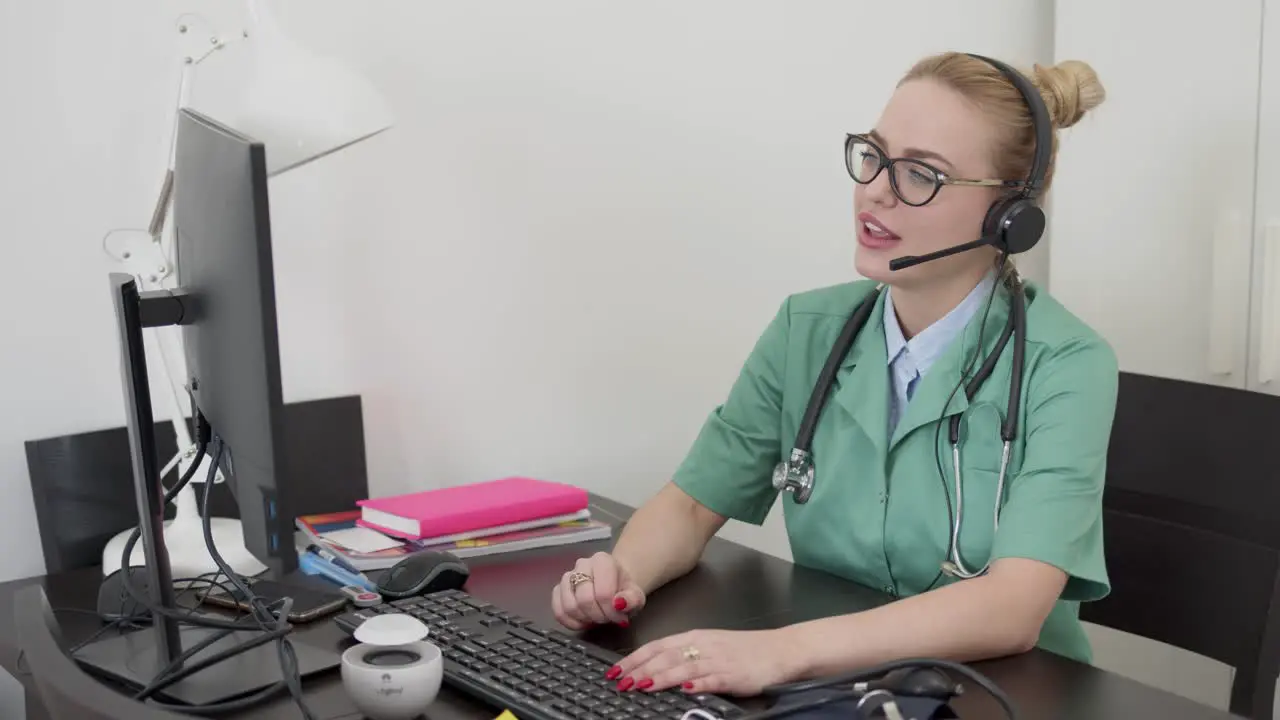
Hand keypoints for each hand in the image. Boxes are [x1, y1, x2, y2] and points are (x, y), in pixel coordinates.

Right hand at [551, 551, 644, 629]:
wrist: (615, 584)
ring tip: (596, 618)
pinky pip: (558, 611)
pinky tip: (583, 621)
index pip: (603, 592)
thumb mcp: (636, 596)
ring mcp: (567, 577)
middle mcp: (582, 564)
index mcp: (602, 560)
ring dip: (584, 619)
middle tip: (607, 618)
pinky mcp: (558, 590)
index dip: (611, 611)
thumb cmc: (624, 590)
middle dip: (597, 616)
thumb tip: (619, 604)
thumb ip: (632, 599)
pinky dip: (570, 622)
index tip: (619, 617)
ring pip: (569, 606)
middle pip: (584, 599)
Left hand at [606, 628, 798, 695]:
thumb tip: (653, 667)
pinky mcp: (734, 675)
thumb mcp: (710, 646)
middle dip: (640, 669)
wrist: (779, 650)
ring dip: (661, 676)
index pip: (657, 646)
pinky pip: (713, 679)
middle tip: (620, 680)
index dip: (634, 658)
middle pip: (665, 656)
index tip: (614, 669)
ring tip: (642, 685)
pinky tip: (686, 689)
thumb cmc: (744, 650)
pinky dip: (698, 683)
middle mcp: (703, 646)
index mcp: (695, 637)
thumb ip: (684, 655)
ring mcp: (718, 660)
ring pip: (684, 667)